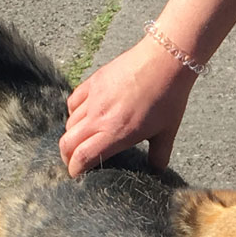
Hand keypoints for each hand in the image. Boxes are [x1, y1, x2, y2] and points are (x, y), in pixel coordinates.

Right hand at [59, 35, 196, 176]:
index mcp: (115, 134)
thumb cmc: (168, 98)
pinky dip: (73, 114)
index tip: (76, 175)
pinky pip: (73, 102)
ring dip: (71, 136)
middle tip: (74, 163)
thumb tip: (156, 171)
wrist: (164, 61)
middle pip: (67, 142)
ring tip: (80, 142)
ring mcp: (93, 99)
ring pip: (69, 123)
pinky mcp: (93, 82)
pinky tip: (83, 117)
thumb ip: (159, 157)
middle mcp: (99, 118)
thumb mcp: (167, 134)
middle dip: (67, 157)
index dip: (75, 169)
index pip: (83, 157)